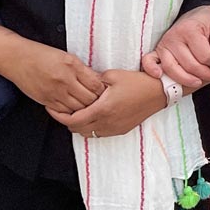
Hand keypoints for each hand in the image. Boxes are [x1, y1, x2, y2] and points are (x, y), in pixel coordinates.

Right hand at [5, 39, 105, 112]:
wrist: (16, 59)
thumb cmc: (41, 55)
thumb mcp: (66, 56)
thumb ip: (83, 69)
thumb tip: (98, 80)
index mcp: (71, 66)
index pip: (96, 84)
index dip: (103, 89)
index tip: (105, 90)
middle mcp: (64, 81)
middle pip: (90, 99)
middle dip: (97, 101)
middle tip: (100, 100)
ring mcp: (55, 93)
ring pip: (79, 109)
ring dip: (86, 108)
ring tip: (88, 105)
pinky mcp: (46, 101)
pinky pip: (65, 112)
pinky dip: (72, 112)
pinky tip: (75, 107)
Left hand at [47, 69, 167, 137]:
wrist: (158, 93)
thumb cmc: (136, 82)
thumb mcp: (111, 75)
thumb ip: (93, 81)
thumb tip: (80, 83)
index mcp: (102, 109)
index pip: (72, 119)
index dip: (58, 115)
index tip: (51, 107)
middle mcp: (107, 122)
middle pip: (76, 129)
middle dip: (66, 120)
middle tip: (62, 108)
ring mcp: (114, 128)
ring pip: (87, 133)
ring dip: (79, 124)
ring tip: (77, 111)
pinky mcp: (120, 130)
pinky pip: (99, 133)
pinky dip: (90, 127)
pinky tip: (92, 115)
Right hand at [142, 6, 209, 88]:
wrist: (194, 15)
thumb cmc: (205, 23)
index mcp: (190, 30)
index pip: (204, 57)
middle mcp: (174, 37)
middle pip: (190, 65)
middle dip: (206, 74)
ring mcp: (164, 44)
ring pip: (172, 69)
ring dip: (187, 80)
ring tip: (199, 82)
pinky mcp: (158, 50)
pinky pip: (149, 61)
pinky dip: (151, 69)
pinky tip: (159, 76)